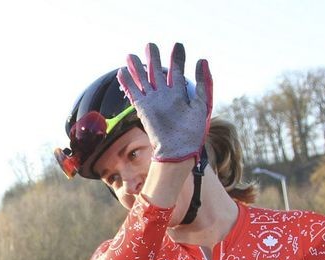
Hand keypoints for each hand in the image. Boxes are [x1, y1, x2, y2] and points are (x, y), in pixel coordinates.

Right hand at [116, 42, 212, 163]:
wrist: (178, 150)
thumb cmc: (192, 131)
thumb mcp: (201, 103)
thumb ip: (202, 82)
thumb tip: (202, 60)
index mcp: (179, 94)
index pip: (176, 72)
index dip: (178, 58)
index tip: (177, 45)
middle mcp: (165, 96)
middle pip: (157, 73)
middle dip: (153, 58)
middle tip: (150, 45)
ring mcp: (153, 101)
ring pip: (143, 80)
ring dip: (137, 68)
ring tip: (131, 55)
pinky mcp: (143, 108)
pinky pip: (133, 92)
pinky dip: (128, 82)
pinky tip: (122, 72)